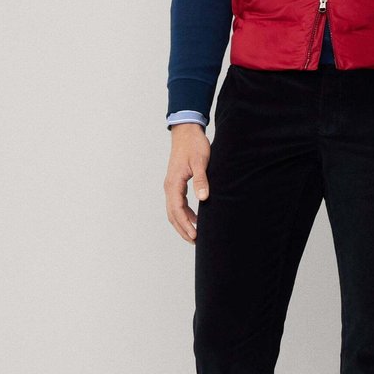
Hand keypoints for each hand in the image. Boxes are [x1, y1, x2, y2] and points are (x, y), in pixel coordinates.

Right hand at [164, 124, 210, 243]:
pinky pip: (177, 203)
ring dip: (182, 223)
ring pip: (173, 210)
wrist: (186, 132)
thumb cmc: (194, 145)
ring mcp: (171, 185)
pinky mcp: (176, 183)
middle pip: (172, 214)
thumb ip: (202, 181)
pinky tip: (195, 218)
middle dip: (182, 229)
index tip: (194, 236)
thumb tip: (203, 198)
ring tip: (194, 235)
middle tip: (195, 241)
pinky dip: (184, 214)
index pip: (177, 210)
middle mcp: (169, 186)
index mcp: (174, 183)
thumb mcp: (201, 162)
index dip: (185, 225)